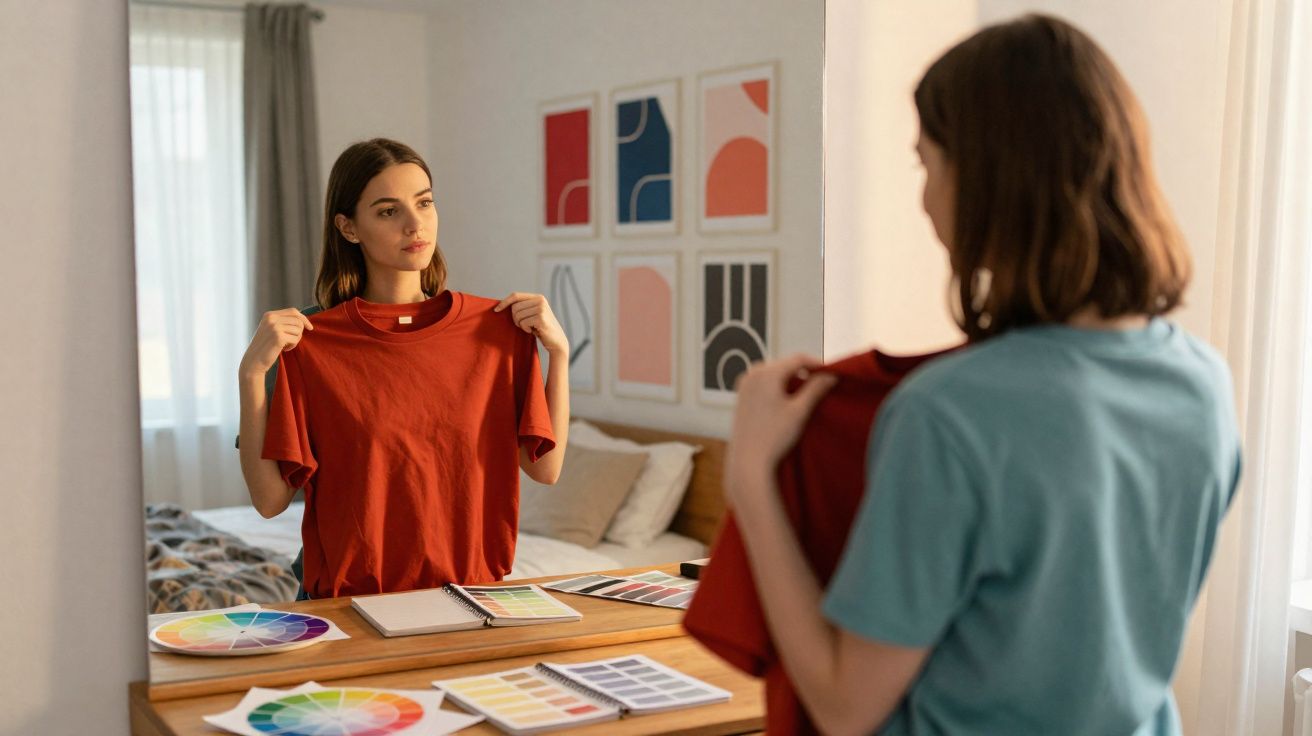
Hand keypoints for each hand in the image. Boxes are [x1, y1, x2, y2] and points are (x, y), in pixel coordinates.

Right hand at [239, 308, 313, 377]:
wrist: (253, 361)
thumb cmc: (265, 347)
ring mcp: (274, 327)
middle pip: (298, 321)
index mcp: (269, 315)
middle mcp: (271, 318)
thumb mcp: (271, 329)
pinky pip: (296, 339)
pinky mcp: (278, 337)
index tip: (310, 328)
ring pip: (298, 330)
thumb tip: (303, 320)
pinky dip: (292, 346)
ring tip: (285, 345)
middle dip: (299, 332)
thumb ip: (283, 322)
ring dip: (295, 340)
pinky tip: (284, 349)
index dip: (304, 319)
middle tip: (290, 341)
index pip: (293, 311)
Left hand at [494, 292, 568, 354]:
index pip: (515, 295)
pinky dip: (525, 329)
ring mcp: (541, 308)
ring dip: (520, 324)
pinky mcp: (541, 318)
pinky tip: (533, 331)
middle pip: (515, 307)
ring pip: (517, 315)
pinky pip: (523, 323)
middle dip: (515, 318)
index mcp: (538, 297)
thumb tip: (501, 304)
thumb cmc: (541, 328)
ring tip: (530, 327)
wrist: (556, 341)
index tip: (496, 310)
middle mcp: (540, 300)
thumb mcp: (532, 313)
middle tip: (524, 324)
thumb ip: (523, 307)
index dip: (504, 302)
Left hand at [725, 354, 837, 508]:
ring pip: (774, 373)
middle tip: (822, 383)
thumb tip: (831, 375)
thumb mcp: (799, 411)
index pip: (798, 359)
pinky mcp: (741, 396)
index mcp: (766, 373)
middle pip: (785, 364)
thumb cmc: (774, 436)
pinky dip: (777, 387)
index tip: (832, 373)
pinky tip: (788, 401)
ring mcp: (744, 384)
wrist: (748, 460)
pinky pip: (763, 383)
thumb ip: (816, 389)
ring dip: (791, 380)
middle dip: (804, 372)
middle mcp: (752, 373)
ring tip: (806, 394)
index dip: (817, 364)